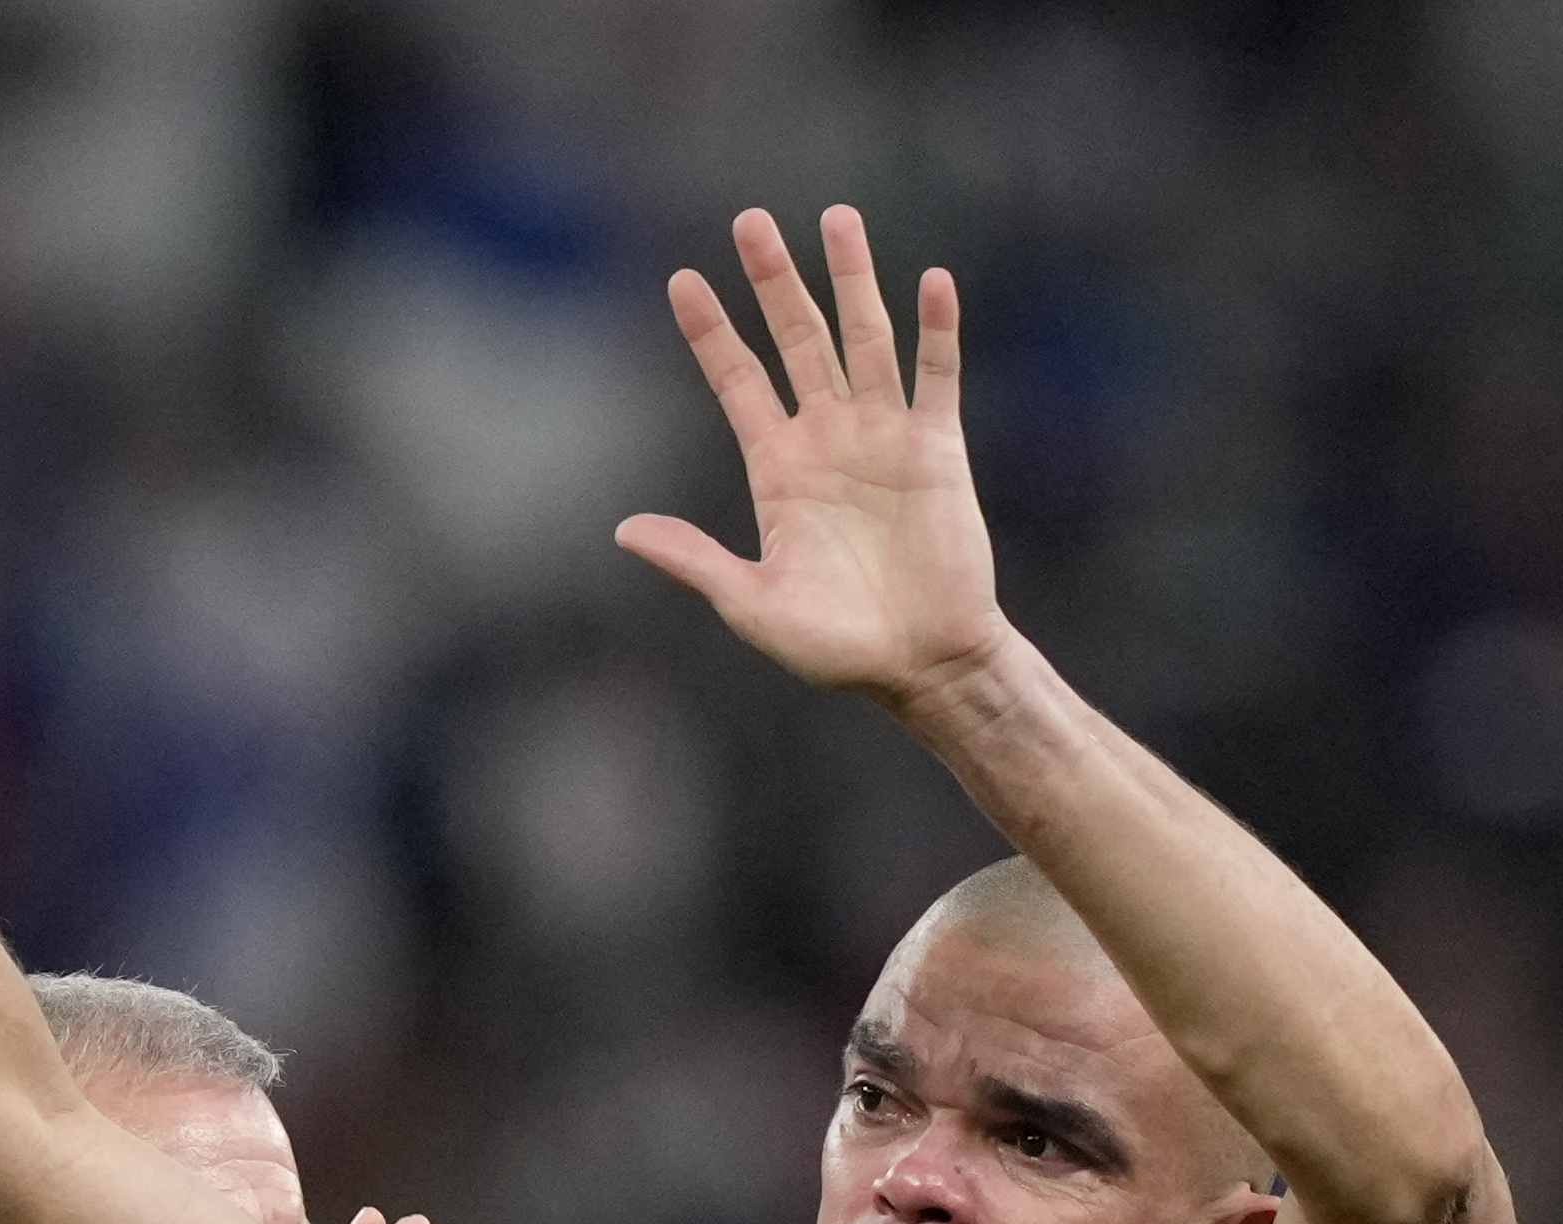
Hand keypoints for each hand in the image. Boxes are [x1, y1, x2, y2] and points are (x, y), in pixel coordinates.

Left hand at [615, 207, 1009, 709]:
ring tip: (838, 218)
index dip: (711, 331)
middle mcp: (828, 438)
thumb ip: (695, 560)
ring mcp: (884, 437)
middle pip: (797, 339)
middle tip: (750, 219)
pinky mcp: (938, 449)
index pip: (738, 380)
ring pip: (866, 338)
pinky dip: (936, 330)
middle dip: (775, 281)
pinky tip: (930, 280)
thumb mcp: (752, 605)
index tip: (682, 279)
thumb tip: (624, 531)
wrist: (923, 666)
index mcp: (778, 467)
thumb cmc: (836, 647)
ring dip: (853, 279)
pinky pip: (936, 377)